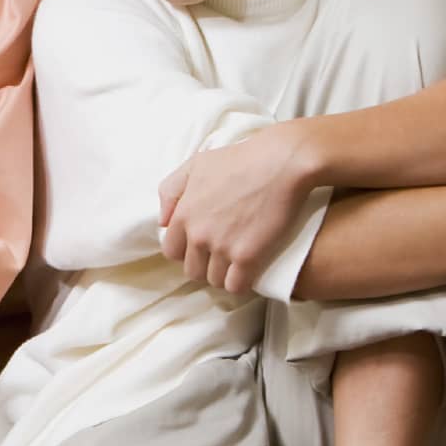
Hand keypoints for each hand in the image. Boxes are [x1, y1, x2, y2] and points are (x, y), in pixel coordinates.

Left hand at [156, 128, 321, 296]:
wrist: (281, 162)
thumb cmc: (241, 159)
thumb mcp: (196, 164)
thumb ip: (171, 190)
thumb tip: (163, 222)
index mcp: (184, 215)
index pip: (172, 251)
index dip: (186, 251)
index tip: (201, 246)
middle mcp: (198, 235)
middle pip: (192, 270)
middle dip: (204, 266)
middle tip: (221, 256)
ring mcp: (222, 248)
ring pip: (214, 280)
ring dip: (223, 275)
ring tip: (236, 263)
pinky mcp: (247, 257)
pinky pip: (235, 286)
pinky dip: (240, 283)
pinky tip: (248, 272)